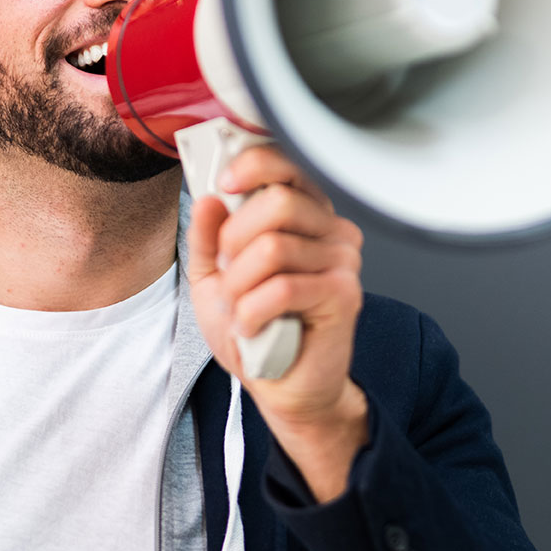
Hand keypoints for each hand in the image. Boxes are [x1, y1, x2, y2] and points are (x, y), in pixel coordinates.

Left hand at [187, 144, 368, 500]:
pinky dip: (252, 312)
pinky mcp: (344, 295)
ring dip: (239, 286)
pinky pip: (282, 289)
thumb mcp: (212, 277)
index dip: (253, 164)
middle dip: (234, 241)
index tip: (223, 181)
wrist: (280, 386)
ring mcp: (342, 260)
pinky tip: (252, 327)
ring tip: (241, 307)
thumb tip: (208, 200)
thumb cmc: (254, 328)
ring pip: (272, 248)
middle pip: (278, 202)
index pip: (288, 164)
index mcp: (304, 214)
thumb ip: (207, 237)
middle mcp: (330, 229)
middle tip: (228, 271)